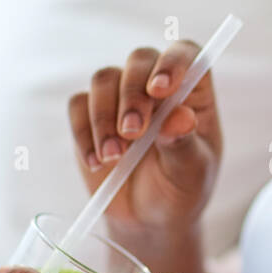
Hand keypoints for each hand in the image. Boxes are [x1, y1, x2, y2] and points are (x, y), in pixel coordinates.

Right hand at [67, 41, 222, 236]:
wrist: (149, 218)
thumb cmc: (181, 189)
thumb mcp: (191, 173)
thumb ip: (185, 144)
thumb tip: (181, 117)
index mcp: (193, 91)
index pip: (186, 53)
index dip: (172, 63)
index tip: (160, 90)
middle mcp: (156, 84)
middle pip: (139, 60)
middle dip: (132, 95)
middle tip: (132, 132)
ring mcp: (121, 96)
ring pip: (104, 79)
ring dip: (104, 117)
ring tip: (114, 157)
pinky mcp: (90, 114)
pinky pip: (78, 105)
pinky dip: (83, 132)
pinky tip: (97, 162)